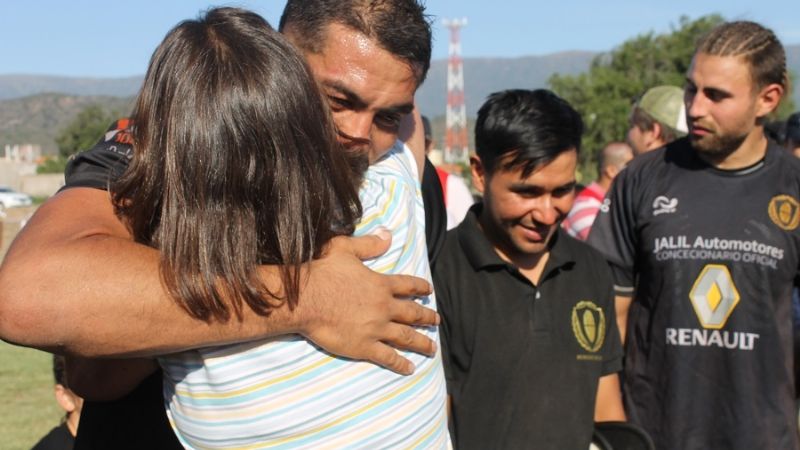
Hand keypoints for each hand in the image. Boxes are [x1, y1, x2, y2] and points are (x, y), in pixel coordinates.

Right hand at [296, 231, 437, 374]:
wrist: (303, 298)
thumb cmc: (321, 271)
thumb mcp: (345, 249)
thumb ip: (369, 244)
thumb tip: (388, 234)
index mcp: (381, 284)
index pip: (408, 285)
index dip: (421, 287)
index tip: (429, 291)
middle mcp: (384, 307)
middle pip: (413, 313)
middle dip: (427, 317)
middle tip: (437, 321)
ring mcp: (376, 328)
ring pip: (406, 337)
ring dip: (421, 343)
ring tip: (432, 349)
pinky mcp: (363, 346)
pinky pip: (388, 357)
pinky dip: (400, 364)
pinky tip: (410, 369)